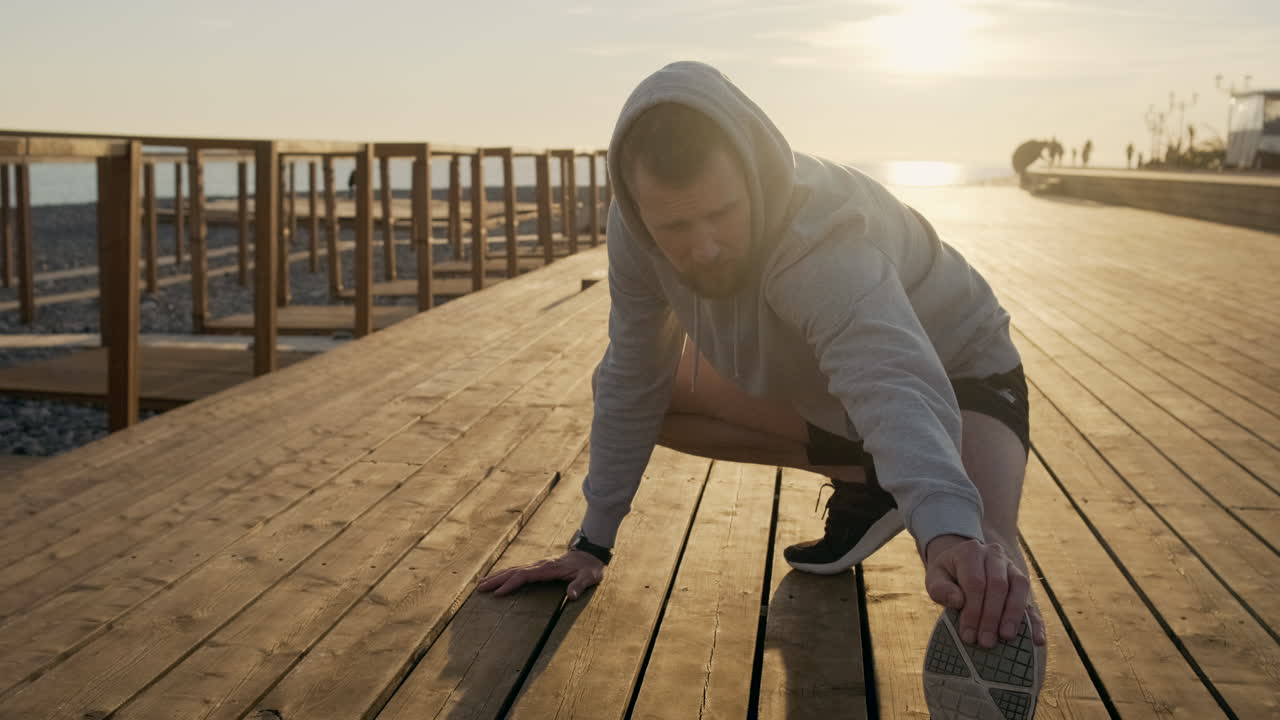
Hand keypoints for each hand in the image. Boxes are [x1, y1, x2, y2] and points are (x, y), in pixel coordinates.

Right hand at [476, 550, 604, 600]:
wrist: (590, 554)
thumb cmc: (590, 568)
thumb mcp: (589, 577)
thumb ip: (580, 586)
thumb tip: (571, 596)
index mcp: (549, 568)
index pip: (525, 575)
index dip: (511, 584)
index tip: (498, 593)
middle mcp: (540, 565)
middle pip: (514, 571)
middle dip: (496, 580)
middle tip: (480, 588)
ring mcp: (538, 565)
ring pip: (514, 569)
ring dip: (497, 576)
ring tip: (481, 584)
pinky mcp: (538, 567)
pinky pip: (518, 570)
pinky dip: (505, 574)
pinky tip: (497, 579)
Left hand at [923, 534, 1044, 647]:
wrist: (961, 562)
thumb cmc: (947, 574)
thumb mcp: (935, 578)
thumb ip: (940, 589)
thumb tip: (959, 602)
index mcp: (971, 551)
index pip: (975, 582)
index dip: (973, 610)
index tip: (968, 635)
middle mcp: (995, 555)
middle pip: (997, 586)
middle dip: (991, 616)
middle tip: (986, 642)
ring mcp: (1012, 568)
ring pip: (1019, 588)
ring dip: (1013, 615)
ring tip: (1006, 637)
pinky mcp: (1022, 583)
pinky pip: (1032, 600)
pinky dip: (1035, 621)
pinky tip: (1036, 640)